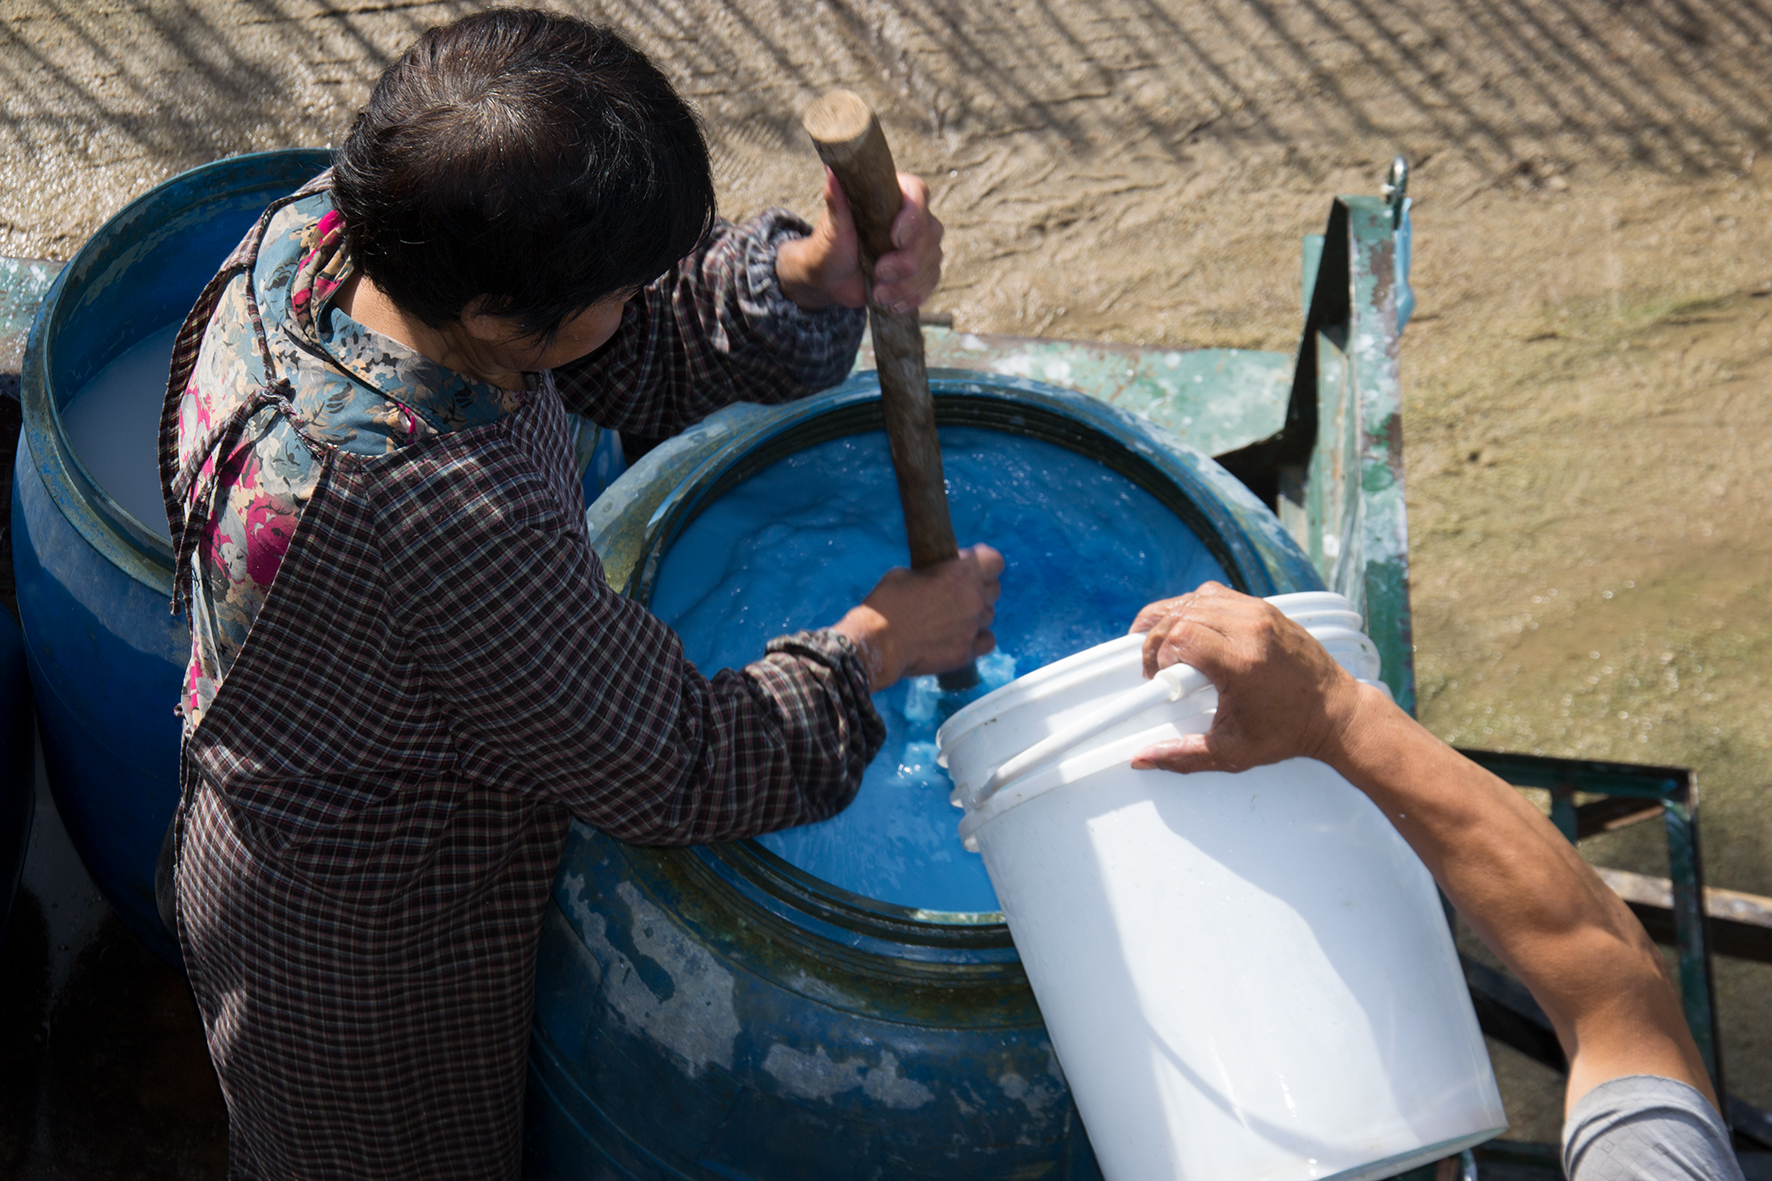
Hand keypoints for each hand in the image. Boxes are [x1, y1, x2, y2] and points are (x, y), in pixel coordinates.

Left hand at [776, 169, 943, 313]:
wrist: (829, 278)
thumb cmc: (829, 246)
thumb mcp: (832, 225)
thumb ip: (836, 199)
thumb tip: (831, 168)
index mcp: (893, 195)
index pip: (918, 193)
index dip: (913, 216)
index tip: (894, 238)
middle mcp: (913, 217)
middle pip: (931, 234)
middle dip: (906, 261)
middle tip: (878, 271)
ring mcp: (921, 245)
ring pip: (932, 263)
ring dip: (904, 284)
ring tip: (878, 293)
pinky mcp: (921, 270)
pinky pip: (930, 283)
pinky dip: (911, 297)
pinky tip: (892, 303)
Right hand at [832, 545, 1001, 690]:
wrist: (877, 644)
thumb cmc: (887, 604)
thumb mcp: (906, 573)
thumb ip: (933, 572)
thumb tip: (938, 576)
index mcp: (962, 574)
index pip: (994, 561)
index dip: (982, 560)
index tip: (969, 563)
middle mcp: (974, 600)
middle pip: (994, 588)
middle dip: (979, 586)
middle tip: (958, 591)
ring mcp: (973, 628)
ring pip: (989, 615)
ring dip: (976, 613)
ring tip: (953, 617)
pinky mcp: (967, 653)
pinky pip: (987, 640)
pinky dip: (978, 637)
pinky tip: (961, 636)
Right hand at [1126, 582, 1372, 773]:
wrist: (1336, 713)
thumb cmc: (1289, 732)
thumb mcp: (1232, 752)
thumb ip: (1183, 756)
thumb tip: (1143, 759)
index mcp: (1242, 662)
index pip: (1180, 636)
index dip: (1158, 655)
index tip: (1160, 678)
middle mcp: (1251, 630)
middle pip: (1182, 613)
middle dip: (1157, 638)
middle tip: (1158, 666)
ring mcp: (1260, 613)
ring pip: (1196, 598)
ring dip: (1172, 618)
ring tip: (1166, 645)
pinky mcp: (1266, 608)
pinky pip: (1217, 594)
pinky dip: (1195, 608)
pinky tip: (1190, 629)